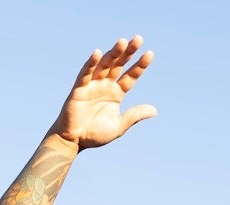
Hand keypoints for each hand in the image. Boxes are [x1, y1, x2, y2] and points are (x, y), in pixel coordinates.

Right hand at [47, 35, 156, 150]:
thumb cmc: (94, 135)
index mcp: (116, 93)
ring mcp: (92, 85)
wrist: (74, 141)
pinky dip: (90, 64)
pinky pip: (85, 74)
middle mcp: (105, 86)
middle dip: (128, 52)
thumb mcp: (119, 126)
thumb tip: (155, 110)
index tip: (150, 53)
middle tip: (138, 39)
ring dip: (113, 53)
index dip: (140, 65)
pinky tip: (98, 53)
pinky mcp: (79, 89)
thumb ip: (134, 116)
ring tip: (123, 42)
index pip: (130, 76)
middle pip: (119, 65)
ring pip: (104, 66)